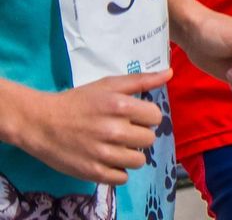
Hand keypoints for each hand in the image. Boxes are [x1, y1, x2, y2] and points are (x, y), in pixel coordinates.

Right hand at [25, 70, 169, 183]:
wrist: (41, 123)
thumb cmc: (77, 102)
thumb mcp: (108, 85)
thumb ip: (141, 81)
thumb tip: (169, 73)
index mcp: (120, 107)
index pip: (156, 117)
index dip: (147, 116)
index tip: (135, 117)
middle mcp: (114, 131)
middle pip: (149, 139)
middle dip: (139, 135)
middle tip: (124, 131)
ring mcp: (103, 154)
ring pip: (139, 161)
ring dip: (131, 154)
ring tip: (117, 146)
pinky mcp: (92, 172)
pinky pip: (122, 178)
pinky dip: (118, 171)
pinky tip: (109, 160)